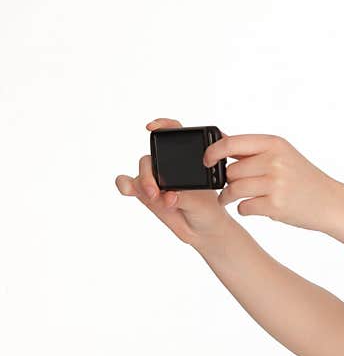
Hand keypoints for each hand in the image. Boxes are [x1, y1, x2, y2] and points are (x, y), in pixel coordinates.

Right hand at [115, 118, 233, 245]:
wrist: (203, 229)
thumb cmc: (208, 209)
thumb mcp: (199, 200)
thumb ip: (181, 195)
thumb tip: (165, 194)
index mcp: (187, 158)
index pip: (174, 133)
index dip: (162, 126)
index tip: (152, 128)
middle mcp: (168, 166)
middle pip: (150, 159)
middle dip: (149, 175)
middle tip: (157, 193)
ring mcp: (155, 180)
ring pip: (140, 174)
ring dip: (143, 184)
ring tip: (158, 199)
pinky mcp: (145, 194)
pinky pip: (128, 184)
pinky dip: (124, 184)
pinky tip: (127, 189)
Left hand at [204, 133, 341, 231]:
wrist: (331, 202)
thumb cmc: (305, 179)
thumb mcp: (284, 155)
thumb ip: (253, 151)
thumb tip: (218, 143)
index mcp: (274, 144)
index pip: (231, 143)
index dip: (212, 152)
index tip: (206, 162)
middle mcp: (275, 161)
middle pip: (230, 171)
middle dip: (228, 181)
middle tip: (233, 187)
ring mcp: (276, 183)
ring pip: (233, 190)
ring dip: (229, 197)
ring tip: (235, 199)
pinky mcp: (275, 205)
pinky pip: (244, 208)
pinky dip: (245, 210)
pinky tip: (256, 207)